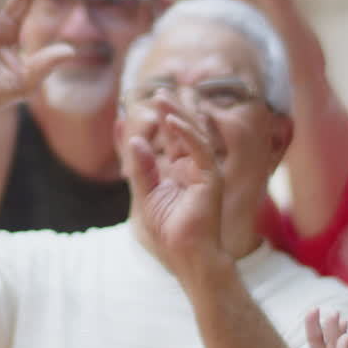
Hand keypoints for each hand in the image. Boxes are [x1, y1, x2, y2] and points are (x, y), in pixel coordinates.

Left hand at [127, 99, 226, 276]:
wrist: (185, 257)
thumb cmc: (168, 232)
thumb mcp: (146, 196)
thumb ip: (142, 169)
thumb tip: (137, 141)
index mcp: (181, 172)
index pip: (173, 141)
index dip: (163, 121)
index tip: (151, 102)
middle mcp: (195, 169)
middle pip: (184, 133)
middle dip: (172, 110)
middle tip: (160, 90)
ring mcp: (205, 173)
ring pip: (193, 136)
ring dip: (178, 114)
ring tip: (163, 96)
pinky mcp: (211, 179)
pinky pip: (199, 150)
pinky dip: (186, 133)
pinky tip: (172, 120)